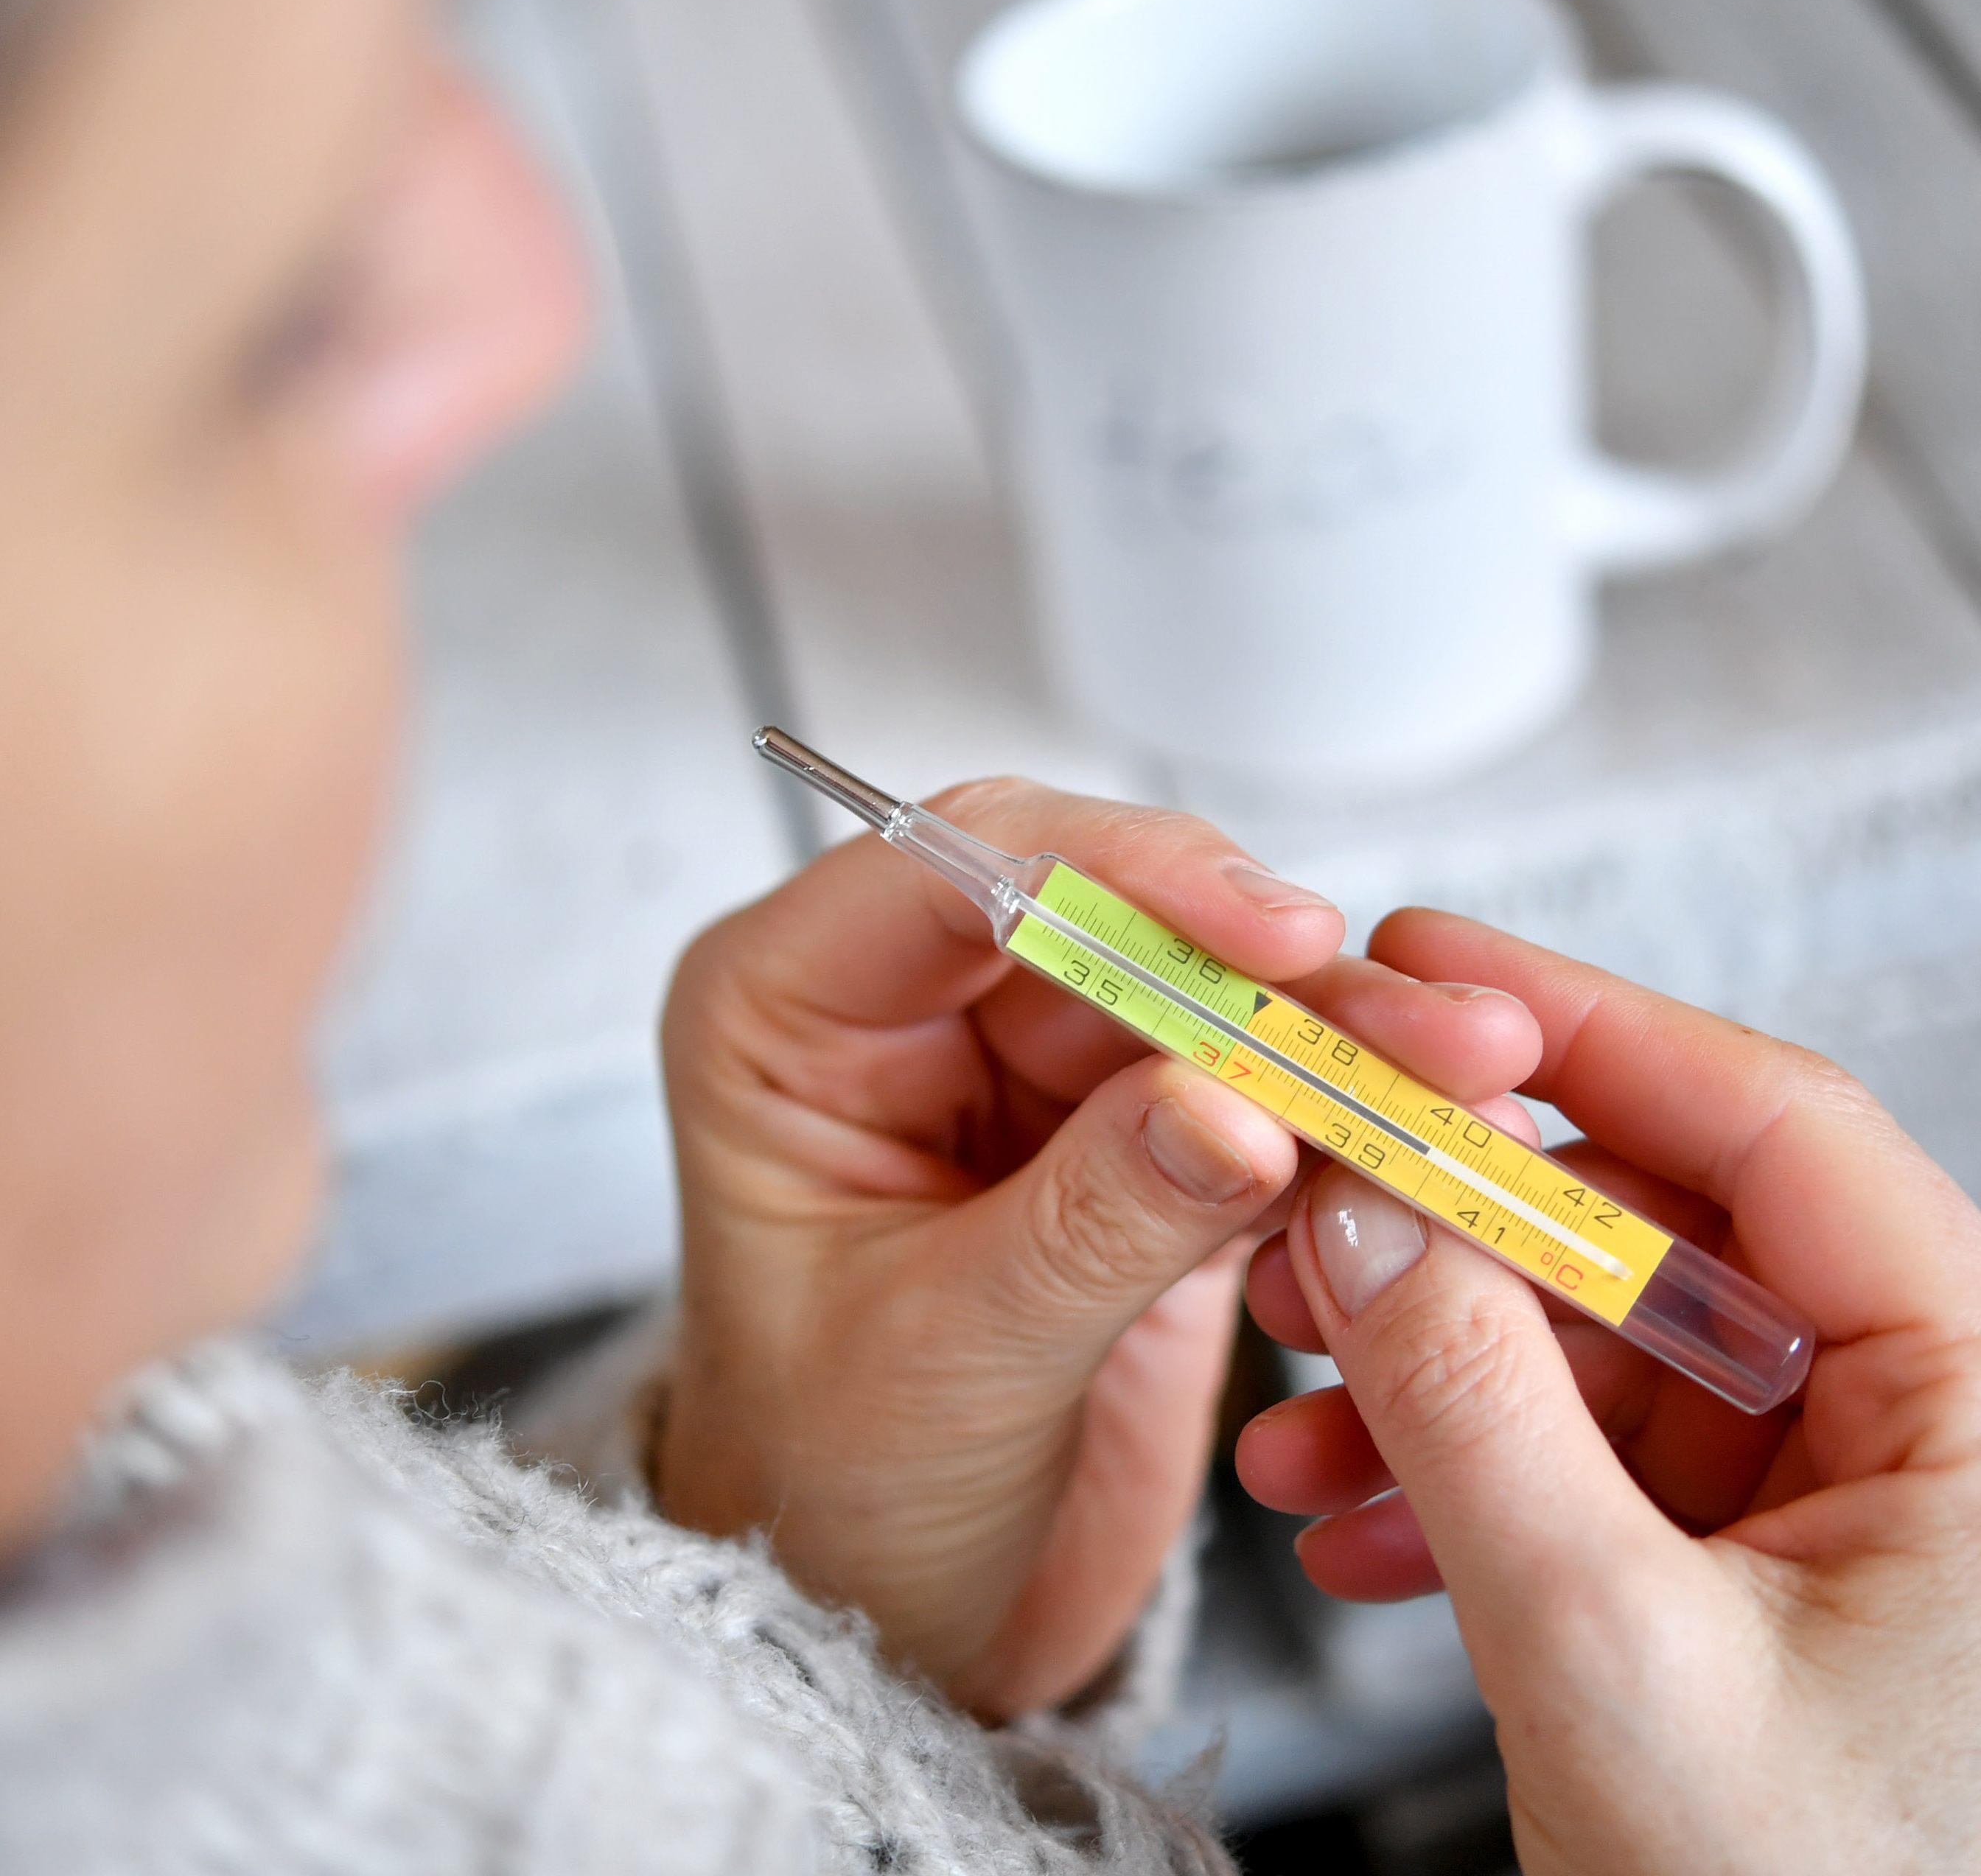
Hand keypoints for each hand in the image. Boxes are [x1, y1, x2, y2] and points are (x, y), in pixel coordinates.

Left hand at [657, 784, 1538, 1718]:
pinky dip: (1344, 1124)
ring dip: (1340, 1035)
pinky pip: (1256, 1095)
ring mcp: (1029, 1075)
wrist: (875, 1623)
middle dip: (1273, 966)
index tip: (1270, 934)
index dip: (1123, 873)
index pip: (959, 869)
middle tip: (1424, 1027)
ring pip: (1206, 997)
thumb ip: (1091, 1220)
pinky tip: (1436, 1143)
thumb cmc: (827, 1490)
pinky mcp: (1133, 1145)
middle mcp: (914, 1016)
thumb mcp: (944, 1359)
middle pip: (1113, 918)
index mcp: (788, 1016)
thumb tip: (1238, 1106)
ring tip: (1470, 1073)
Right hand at [1239, 910, 1980, 1873]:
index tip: (1423, 968)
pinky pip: (1597, 1458)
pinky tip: (1359, 1516)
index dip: (1580, 1025)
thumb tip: (1355, 1211)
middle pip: (1663, 1228)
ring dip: (1434, 1369)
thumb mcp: (1613, 1656)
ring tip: (1296, 1416)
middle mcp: (1927, 1425)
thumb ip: (1469, 1409)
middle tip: (1305, 1218)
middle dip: (1457, 1232)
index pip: (1773, 1129)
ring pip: (1606, 1347)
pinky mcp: (1759, 1572)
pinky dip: (1468, 1472)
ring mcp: (1838, 1503)